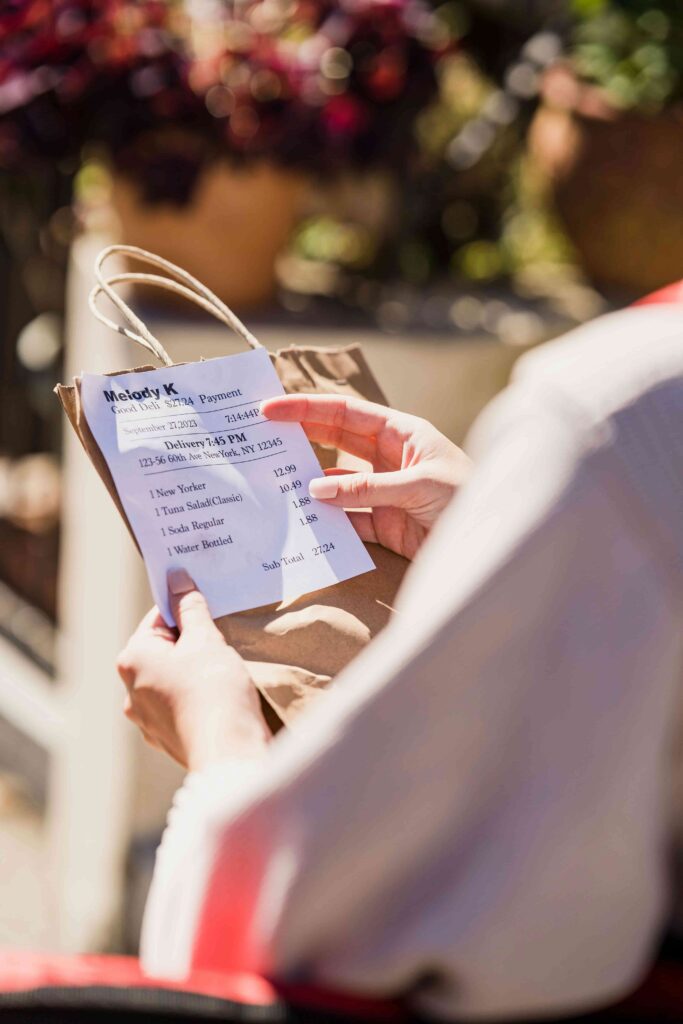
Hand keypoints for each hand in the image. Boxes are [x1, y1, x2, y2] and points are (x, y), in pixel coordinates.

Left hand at [116, 569, 269, 770]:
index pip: (158, 618)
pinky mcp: (164, 738)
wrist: (228, 751)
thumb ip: (190, 608)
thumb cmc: (214, 689)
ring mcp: (145, 718)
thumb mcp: (206, 639)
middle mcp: (130, 688)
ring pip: (170, 678)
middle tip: (220, 644)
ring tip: (221, 674)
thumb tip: (177, 579)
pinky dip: (194, 699)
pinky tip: (217, 699)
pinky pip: (178, 706)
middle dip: (190, 643)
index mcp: (133, 658)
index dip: (186, 611)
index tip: (210, 611)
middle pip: (163, 649)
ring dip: (192, 672)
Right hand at [262, 395, 470, 559]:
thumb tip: (316, 488)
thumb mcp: (421, 486)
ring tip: (271, 486)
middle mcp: (389, 459)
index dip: (307, 409)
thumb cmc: (470, 500)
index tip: (270, 409)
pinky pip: (347, 521)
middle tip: (258, 440)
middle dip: (299, 440)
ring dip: (308, 486)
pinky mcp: (385, 526)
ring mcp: (384, 493)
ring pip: (335, 485)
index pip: (346, 414)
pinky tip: (302, 524)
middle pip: (334, 443)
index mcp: (402, 433)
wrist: (496, 543)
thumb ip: (368, 488)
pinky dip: (326, 524)